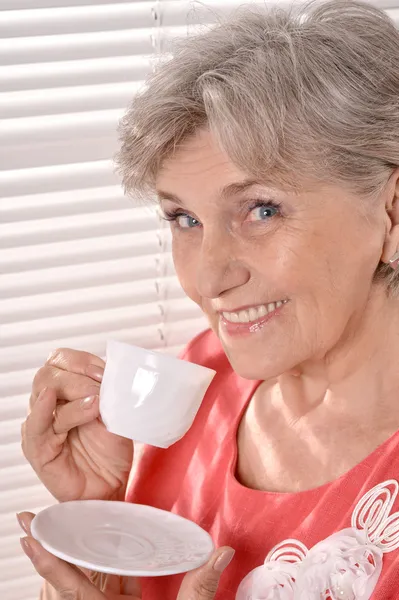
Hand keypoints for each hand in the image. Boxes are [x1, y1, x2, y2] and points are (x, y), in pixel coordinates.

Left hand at [17, 512, 234, 599]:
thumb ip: (199, 589)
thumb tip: (220, 554)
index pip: (70, 587)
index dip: (46, 560)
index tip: (27, 535)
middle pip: (64, 584)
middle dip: (48, 554)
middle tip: (33, 523)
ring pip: (78, 587)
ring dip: (68, 563)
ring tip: (57, 534)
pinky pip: (99, 591)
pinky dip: (96, 572)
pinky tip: (103, 555)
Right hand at [22, 349, 132, 501]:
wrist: (112, 485)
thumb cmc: (110, 447)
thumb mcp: (114, 411)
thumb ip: (108, 390)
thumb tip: (111, 371)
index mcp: (64, 390)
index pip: (61, 359)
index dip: (83, 361)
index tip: (106, 372)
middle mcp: (47, 404)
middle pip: (50, 373)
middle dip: (80, 376)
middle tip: (102, 389)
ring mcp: (40, 425)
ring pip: (45, 392)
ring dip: (75, 392)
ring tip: (96, 404)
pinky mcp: (37, 449)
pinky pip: (34, 426)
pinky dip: (42, 410)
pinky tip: (50, 400)